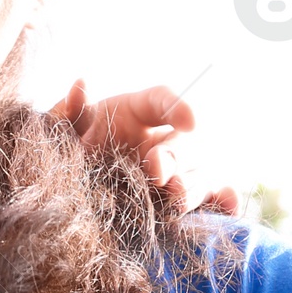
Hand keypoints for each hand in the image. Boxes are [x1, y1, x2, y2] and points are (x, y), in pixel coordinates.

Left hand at [54, 78, 238, 215]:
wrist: (67, 194)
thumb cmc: (70, 152)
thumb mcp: (64, 131)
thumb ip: (71, 111)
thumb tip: (81, 84)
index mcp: (135, 112)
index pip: (161, 99)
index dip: (178, 106)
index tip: (191, 119)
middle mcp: (161, 139)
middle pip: (185, 141)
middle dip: (176, 154)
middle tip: (155, 169)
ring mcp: (175, 171)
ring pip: (200, 172)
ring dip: (193, 184)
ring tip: (176, 195)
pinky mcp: (180, 199)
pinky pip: (211, 198)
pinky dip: (223, 202)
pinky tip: (227, 208)